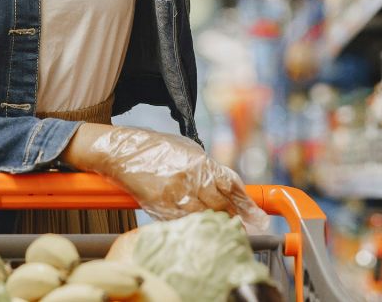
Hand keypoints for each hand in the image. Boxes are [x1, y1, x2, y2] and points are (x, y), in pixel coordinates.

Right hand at [63, 123, 269, 232]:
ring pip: (204, 216)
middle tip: (246, 227)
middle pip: (221, 205)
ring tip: (227, 232)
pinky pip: (183, 222)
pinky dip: (195, 226)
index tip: (257, 215)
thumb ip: (207, 168)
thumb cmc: (157, 149)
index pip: (230, 185)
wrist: (124, 152)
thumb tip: (227, 187)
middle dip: (234, 217)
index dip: (245, 203)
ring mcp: (175, 194)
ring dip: (216, 224)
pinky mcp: (160, 207)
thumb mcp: (188, 151)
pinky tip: (202, 230)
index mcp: (199, 162)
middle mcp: (190, 178)